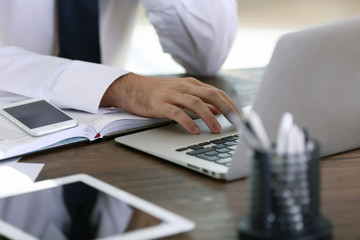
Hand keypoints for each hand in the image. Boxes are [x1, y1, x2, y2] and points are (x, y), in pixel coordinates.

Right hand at [100, 73, 236, 133]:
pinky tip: (194, 131)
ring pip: (195, 103)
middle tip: (236, 122)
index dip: (230, 104)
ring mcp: (172, 94)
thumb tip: (220, 110)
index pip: (217, 92)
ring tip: (216, 129)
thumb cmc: (159, 92)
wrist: (132, 88)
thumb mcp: (182, 93)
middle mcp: (184, 87)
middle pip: (211, 95)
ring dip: (209, 116)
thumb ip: (201, 101)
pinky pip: (176, 112)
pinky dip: (187, 121)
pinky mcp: (160, 104)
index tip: (240, 117)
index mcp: (191, 84)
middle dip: (226, 108)